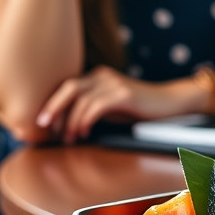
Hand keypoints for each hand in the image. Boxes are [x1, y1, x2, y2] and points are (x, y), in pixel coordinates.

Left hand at [36, 66, 196, 143]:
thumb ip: (91, 109)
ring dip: (70, 121)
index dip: (52, 104)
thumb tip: (66, 125)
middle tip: (43, 126)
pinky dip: (85, 120)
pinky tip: (85, 133)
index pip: (67, 87)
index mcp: (98, 76)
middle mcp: (103, 76)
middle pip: (68, 87)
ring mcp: (114, 83)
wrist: (171, 103)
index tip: (43, 123)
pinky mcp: (124, 94)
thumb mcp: (111, 108)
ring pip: (80, 99)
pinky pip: (96, 106)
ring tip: (68, 138)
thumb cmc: (140, 110)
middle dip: (52, 107)